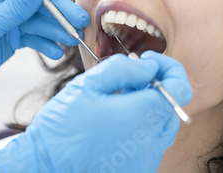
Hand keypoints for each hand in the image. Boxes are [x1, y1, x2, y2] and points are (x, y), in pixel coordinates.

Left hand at [0, 0, 89, 107]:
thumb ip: (12, 9)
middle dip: (59, 9)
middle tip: (80, 22)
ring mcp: (12, 17)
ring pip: (42, 18)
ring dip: (58, 29)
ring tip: (72, 40)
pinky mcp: (15, 35)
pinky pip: (36, 35)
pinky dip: (47, 43)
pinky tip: (55, 51)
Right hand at [0, 51, 192, 172]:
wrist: (44, 167)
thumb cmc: (62, 127)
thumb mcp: (88, 84)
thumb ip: (124, 69)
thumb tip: (149, 67)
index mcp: (140, 116)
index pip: (179, 87)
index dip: (168, 67)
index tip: (148, 60)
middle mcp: (150, 142)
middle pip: (171, 106)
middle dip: (156, 86)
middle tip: (130, 78)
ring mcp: (146, 160)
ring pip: (162, 124)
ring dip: (149, 107)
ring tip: (120, 99)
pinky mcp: (139, 170)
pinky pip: (150, 143)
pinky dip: (141, 127)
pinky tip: (116, 122)